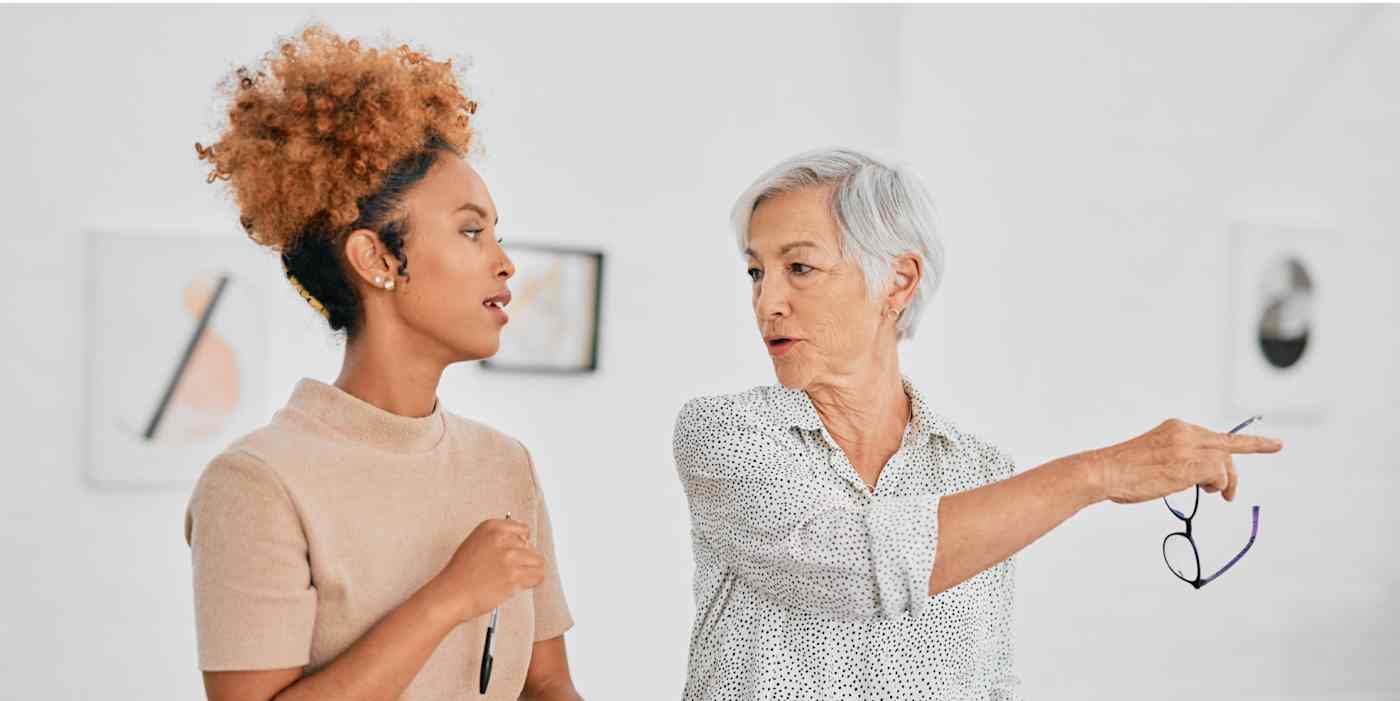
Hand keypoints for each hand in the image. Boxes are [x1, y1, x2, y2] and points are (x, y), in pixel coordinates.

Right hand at [433, 518, 544, 622]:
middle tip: (507, 572)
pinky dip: (532, 583)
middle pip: (531, 547)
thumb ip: (498, 539)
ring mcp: (509, 557)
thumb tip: (523, 542)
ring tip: (513, 579)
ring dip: (529, 572)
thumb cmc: (460, 574)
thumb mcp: (475, 543)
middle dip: (523, 560)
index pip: (524, 530)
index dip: (521, 544)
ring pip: (538, 562)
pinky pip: (538, 576)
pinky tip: (517, 586)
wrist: (451, 594)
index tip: (514, 554)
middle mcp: (502, 539)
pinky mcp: (514, 576)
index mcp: (492, 527)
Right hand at [1088, 418, 1282, 504]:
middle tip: (1229, 496)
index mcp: (1176, 428)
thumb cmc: (1122, 472)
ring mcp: (1188, 446)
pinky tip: (1204, 491)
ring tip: (1212, 495)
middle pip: (1227, 448)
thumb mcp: (1154, 456)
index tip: (1274, 445)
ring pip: (1225, 462)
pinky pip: (1220, 475)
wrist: (1103, 471)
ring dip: (1224, 483)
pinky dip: (1218, 486)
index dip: (1250, 443)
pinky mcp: (1190, 463)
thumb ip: (1178, 459)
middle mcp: (1185, 432)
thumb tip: (1198, 478)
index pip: (1217, 435)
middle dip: (1235, 473)